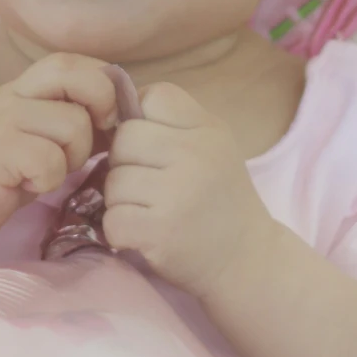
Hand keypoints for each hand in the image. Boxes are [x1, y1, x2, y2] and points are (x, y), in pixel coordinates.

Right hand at [0, 53, 118, 242]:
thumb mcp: (32, 135)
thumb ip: (68, 121)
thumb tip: (122, 120)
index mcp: (24, 87)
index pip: (74, 61)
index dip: (103, 83)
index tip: (108, 118)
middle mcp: (14, 96)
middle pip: (76, 74)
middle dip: (102, 104)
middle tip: (97, 137)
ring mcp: (4, 122)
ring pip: (73, 125)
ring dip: (74, 155)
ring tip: (50, 171)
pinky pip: (50, 161)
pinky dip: (50, 179)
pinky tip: (31, 185)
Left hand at [102, 82, 276, 299]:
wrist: (246, 260)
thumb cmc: (219, 200)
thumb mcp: (211, 146)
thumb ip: (172, 123)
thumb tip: (111, 105)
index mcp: (208, 128)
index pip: (152, 96)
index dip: (142, 120)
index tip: (155, 148)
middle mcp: (195, 154)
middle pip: (124, 138)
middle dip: (127, 164)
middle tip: (151, 187)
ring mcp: (177, 193)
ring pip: (113, 180)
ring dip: (122, 201)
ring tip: (151, 212)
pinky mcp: (160, 231)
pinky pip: (112, 218)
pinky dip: (120, 231)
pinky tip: (145, 234)